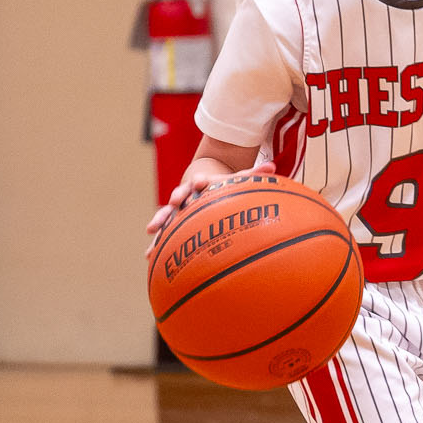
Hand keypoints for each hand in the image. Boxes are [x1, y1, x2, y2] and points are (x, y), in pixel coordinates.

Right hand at [144, 160, 275, 258]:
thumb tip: (273, 167)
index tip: (199, 182)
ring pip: (167, 214)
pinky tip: (149, 255)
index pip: (201, 180)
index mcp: (201, 183)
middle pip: (180, 194)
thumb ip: (253, 175)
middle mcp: (187, 194)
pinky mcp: (172, 222)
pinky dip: (157, 242)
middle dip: (177, 197)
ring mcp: (177, 208)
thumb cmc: (222, 186)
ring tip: (152, 229)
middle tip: (174, 201)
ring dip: (160, 220)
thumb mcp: (237, 180)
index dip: (200, 181)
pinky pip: (164, 233)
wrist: (200, 185)